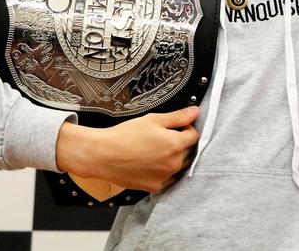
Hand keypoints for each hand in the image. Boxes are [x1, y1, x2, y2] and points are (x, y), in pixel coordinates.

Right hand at [55, 106, 199, 193]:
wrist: (103, 155)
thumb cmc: (126, 135)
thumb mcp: (153, 120)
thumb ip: (178, 117)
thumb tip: (195, 112)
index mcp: (175, 145)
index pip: (194, 136)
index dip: (187, 128)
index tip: (177, 126)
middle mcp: (174, 164)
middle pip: (188, 151)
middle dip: (180, 143)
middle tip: (162, 137)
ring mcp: (165, 177)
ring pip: (179, 165)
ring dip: (174, 158)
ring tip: (155, 150)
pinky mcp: (155, 187)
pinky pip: (167, 178)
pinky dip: (163, 171)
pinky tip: (151, 163)